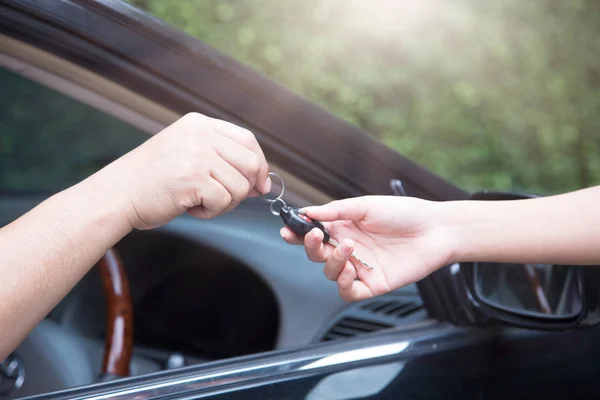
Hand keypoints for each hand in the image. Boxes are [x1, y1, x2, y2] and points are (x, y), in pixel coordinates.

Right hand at [97, 112, 270, 228]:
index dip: (260, 164)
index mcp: (199, 124)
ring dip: (225, 203)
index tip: (260, 184)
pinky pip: (223, 201)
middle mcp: (200, 134)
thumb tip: (261, 182)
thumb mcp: (187, 154)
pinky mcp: (192, 178)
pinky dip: (211, 212)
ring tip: (199, 202)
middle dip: (245, 188)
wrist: (117, 195)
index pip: (247, 139)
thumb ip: (221, 160)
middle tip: (224, 199)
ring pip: (240, 186)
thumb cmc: (152, 181)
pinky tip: (190, 208)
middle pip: (251, 162)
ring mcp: (196, 154)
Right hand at [280, 196, 454, 300]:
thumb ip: (335, 211)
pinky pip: (348, 291)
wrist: (435, 230)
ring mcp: (360, 267)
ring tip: (349, 247)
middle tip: (315, 236)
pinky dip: (343, 283)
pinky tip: (350, 271)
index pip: (314, 233)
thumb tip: (307, 212)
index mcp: (344, 227)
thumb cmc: (404, 213)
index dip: (298, 233)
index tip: (287, 230)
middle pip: (317, 254)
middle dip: (310, 246)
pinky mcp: (373, 283)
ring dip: (332, 261)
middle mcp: (349, 248)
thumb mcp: (366, 205)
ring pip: (330, 272)